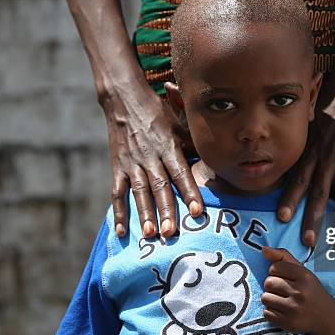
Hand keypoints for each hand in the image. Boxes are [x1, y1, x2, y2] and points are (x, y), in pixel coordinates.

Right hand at [101, 80, 202, 238]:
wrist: (124, 99)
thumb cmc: (159, 113)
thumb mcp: (180, 123)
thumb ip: (194, 143)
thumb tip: (216, 159)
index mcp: (169, 146)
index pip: (180, 173)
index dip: (189, 192)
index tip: (197, 212)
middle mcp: (150, 156)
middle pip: (159, 186)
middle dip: (165, 210)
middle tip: (170, 232)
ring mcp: (132, 163)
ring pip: (138, 192)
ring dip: (144, 214)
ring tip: (150, 234)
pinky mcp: (117, 167)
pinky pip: (117, 192)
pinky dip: (119, 212)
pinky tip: (121, 231)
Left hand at [260, 246, 334, 334]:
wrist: (326, 318)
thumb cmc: (310, 290)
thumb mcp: (302, 270)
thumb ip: (283, 256)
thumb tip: (264, 249)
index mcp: (304, 276)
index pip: (274, 267)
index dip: (276, 272)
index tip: (285, 278)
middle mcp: (300, 292)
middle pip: (268, 282)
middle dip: (272, 286)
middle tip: (283, 290)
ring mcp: (294, 309)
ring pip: (265, 298)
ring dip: (270, 299)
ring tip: (282, 301)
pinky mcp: (289, 323)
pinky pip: (267, 313)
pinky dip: (271, 312)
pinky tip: (282, 311)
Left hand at [277, 64, 334, 245]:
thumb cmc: (330, 99)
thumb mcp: (310, 120)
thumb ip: (303, 142)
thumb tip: (292, 157)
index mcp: (313, 149)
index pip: (299, 178)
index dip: (290, 199)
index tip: (281, 218)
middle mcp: (329, 158)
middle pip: (319, 194)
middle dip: (313, 220)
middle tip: (307, 243)